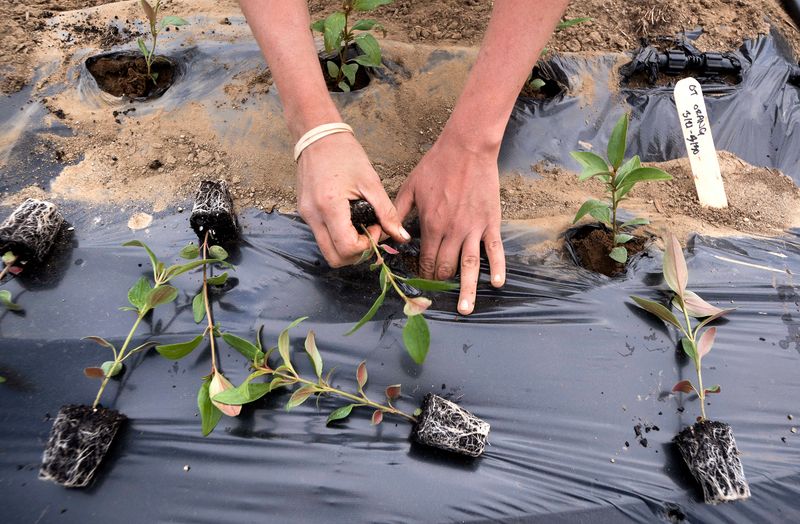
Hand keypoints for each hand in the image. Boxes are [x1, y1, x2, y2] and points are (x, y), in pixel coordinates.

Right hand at [296, 132, 408, 266]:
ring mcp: (306, 216)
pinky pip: (322, 237)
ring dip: (346, 247)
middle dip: (356, 254)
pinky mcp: (305, 213)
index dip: (366, 246)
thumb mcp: (371, 182)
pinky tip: (349, 220)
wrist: (318, 136)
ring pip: (326, 250)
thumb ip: (387, 212)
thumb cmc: (345, 154)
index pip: (347, 248)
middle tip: (369, 233)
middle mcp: (313, 216)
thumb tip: (401, 236)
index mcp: (330, 206)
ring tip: (360, 225)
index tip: (376, 227)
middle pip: (334, 258)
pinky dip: (338, 236)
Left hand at [395, 134, 504, 314]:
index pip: (426, 259)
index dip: (424, 274)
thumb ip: (398, 214)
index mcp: (432, 224)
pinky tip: (497, 283)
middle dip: (440, 282)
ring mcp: (474, 228)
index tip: (423, 282)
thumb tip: (393, 237)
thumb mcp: (410, 187)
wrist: (467, 148)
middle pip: (446, 266)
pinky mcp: (491, 222)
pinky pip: (495, 249)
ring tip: (466, 309)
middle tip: (439, 292)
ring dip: (467, 290)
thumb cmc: (436, 165)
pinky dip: (497, 267)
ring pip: (470, 266)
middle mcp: (453, 231)